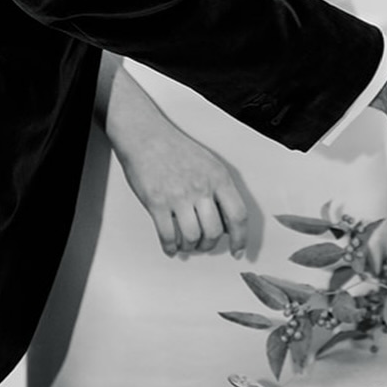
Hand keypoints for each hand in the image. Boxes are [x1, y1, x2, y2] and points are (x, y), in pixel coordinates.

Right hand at [117, 124, 251, 257]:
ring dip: (190, 246)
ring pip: (192, 237)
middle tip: (204, 244)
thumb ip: (220, 189)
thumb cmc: (177, 149)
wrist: (146, 136)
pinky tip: (170, 246)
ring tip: (186, 243)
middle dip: (209, 244)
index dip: (240, 238)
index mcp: (218, 178)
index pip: (237, 215)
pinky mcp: (156, 203)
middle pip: (214, 232)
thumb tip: (228, 219)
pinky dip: (170, 247)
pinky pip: (167, 235)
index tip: (237, 250)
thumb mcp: (209, 164)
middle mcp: (200, 187)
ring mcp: (178, 196)